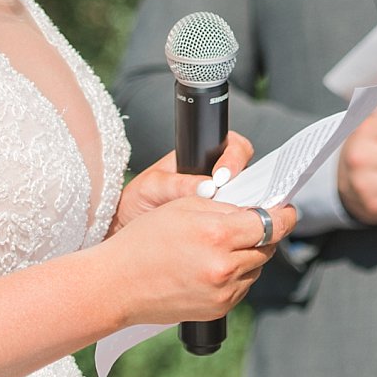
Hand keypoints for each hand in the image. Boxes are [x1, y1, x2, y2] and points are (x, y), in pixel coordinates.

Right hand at [102, 194, 295, 326]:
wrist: (116, 285)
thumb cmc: (144, 240)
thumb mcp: (183, 207)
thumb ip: (226, 206)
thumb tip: (256, 210)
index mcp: (218, 235)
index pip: (272, 224)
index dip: (284, 214)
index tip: (287, 210)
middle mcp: (226, 267)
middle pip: (268, 247)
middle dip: (263, 234)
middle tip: (248, 224)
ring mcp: (223, 292)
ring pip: (256, 268)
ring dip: (249, 255)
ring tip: (221, 246)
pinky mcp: (218, 310)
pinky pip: (242, 287)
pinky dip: (236, 275)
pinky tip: (212, 266)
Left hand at [108, 131, 255, 235]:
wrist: (128, 228)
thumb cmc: (138, 200)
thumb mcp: (152, 187)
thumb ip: (177, 184)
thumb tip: (206, 188)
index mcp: (201, 156)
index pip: (233, 146)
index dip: (234, 159)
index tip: (221, 176)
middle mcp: (215, 176)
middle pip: (248, 171)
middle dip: (245, 183)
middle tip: (228, 197)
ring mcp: (221, 199)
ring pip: (246, 197)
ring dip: (240, 206)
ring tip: (226, 216)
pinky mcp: (220, 222)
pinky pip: (235, 220)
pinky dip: (232, 225)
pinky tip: (222, 231)